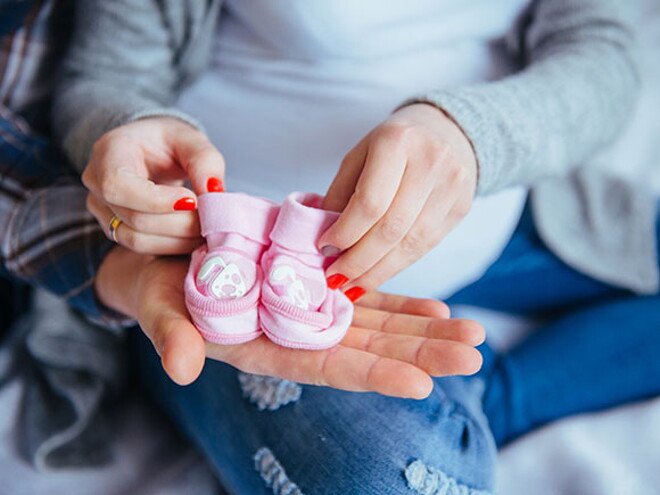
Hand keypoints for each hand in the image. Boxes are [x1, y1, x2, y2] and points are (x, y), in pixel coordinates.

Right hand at [84, 117, 225, 254]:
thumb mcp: (191, 140)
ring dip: (178, 240)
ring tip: (206, 229)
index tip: (193, 200)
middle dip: (179, 223)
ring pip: (137, 239)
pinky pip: (143, 247)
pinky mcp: (114, 228)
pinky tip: (194, 236)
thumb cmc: (168, 142)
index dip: (157, 201)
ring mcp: (102, 210)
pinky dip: (173, 245)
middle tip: (211, 218)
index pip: (118, 185)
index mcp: (108, 152)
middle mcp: (96, 183)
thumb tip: (214, 193)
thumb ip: (205, 162)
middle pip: (134, 218)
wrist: (151, 151)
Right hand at [96, 249, 484, 398]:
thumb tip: (181, 366)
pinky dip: (399, 303)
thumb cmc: (157, 288)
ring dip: (423, 330)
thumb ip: (170, 335)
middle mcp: (296, 335)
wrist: (165, 259)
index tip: (419, 383)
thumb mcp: (156, 308)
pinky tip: (436, 308)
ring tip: (471, 334)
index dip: (369, 375)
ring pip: (375, 326)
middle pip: (366, 351)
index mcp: (264, 349)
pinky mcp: (316, 286)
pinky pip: (365, 297)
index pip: (323, 367)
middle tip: (473, 356)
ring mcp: (311, 311)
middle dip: (419, 355)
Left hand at [319, 103, 477, 297]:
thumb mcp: (359, 155)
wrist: (449, 129)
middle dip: (359, 261)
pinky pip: (426, 246)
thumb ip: (342, 194)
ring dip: (378, 271)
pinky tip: (377, 274)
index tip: (324, 249)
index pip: (370, 202)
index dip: (345, 233)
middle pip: (391, 228)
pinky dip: (398, 265)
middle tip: (336, 278)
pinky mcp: (462, 207)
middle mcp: (430, 161)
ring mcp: (452, 185)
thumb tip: (328, 243)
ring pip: (411, 244)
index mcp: (397, 141)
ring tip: (353, 285)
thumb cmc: (394, 144)